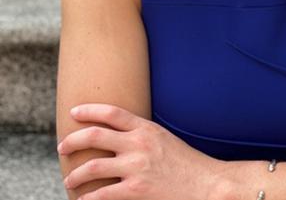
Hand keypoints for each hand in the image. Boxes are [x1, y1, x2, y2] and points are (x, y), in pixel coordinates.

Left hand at [57, 104, 224, 199]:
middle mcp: (139, 143)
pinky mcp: (136, 190)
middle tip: (62, 145)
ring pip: (93, 166)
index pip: (112, 112)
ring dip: (75, 174)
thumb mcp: (165, 139)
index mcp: (146, 128)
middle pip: (95, 134)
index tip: (74, 111)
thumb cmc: (187, 164)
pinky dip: (88, 198)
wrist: (207, 184)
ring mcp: (136, 167)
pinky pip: (102, 194)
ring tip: (69, 178)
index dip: (90, 109)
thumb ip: (143, 135)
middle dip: (73, 139)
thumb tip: (122, 136)